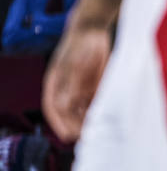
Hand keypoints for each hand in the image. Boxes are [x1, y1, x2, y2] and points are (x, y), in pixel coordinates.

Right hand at [42, 24, 111, 141]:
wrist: (93, 32)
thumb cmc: (79, 46)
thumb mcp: (75, 66)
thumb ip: (72, 86)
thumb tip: (65, 106)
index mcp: (54, 85)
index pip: (53, 109)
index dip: (59, 124)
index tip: (69, 136)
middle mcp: (66, 90)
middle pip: (69, 114)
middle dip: (77, 127)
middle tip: (89, 138)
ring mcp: (79, 90)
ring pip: (82, 111)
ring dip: (89, 122)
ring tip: (100, 132)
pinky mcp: (93, 88)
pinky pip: (96, 104)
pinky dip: (100, 112)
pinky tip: (109, 119)